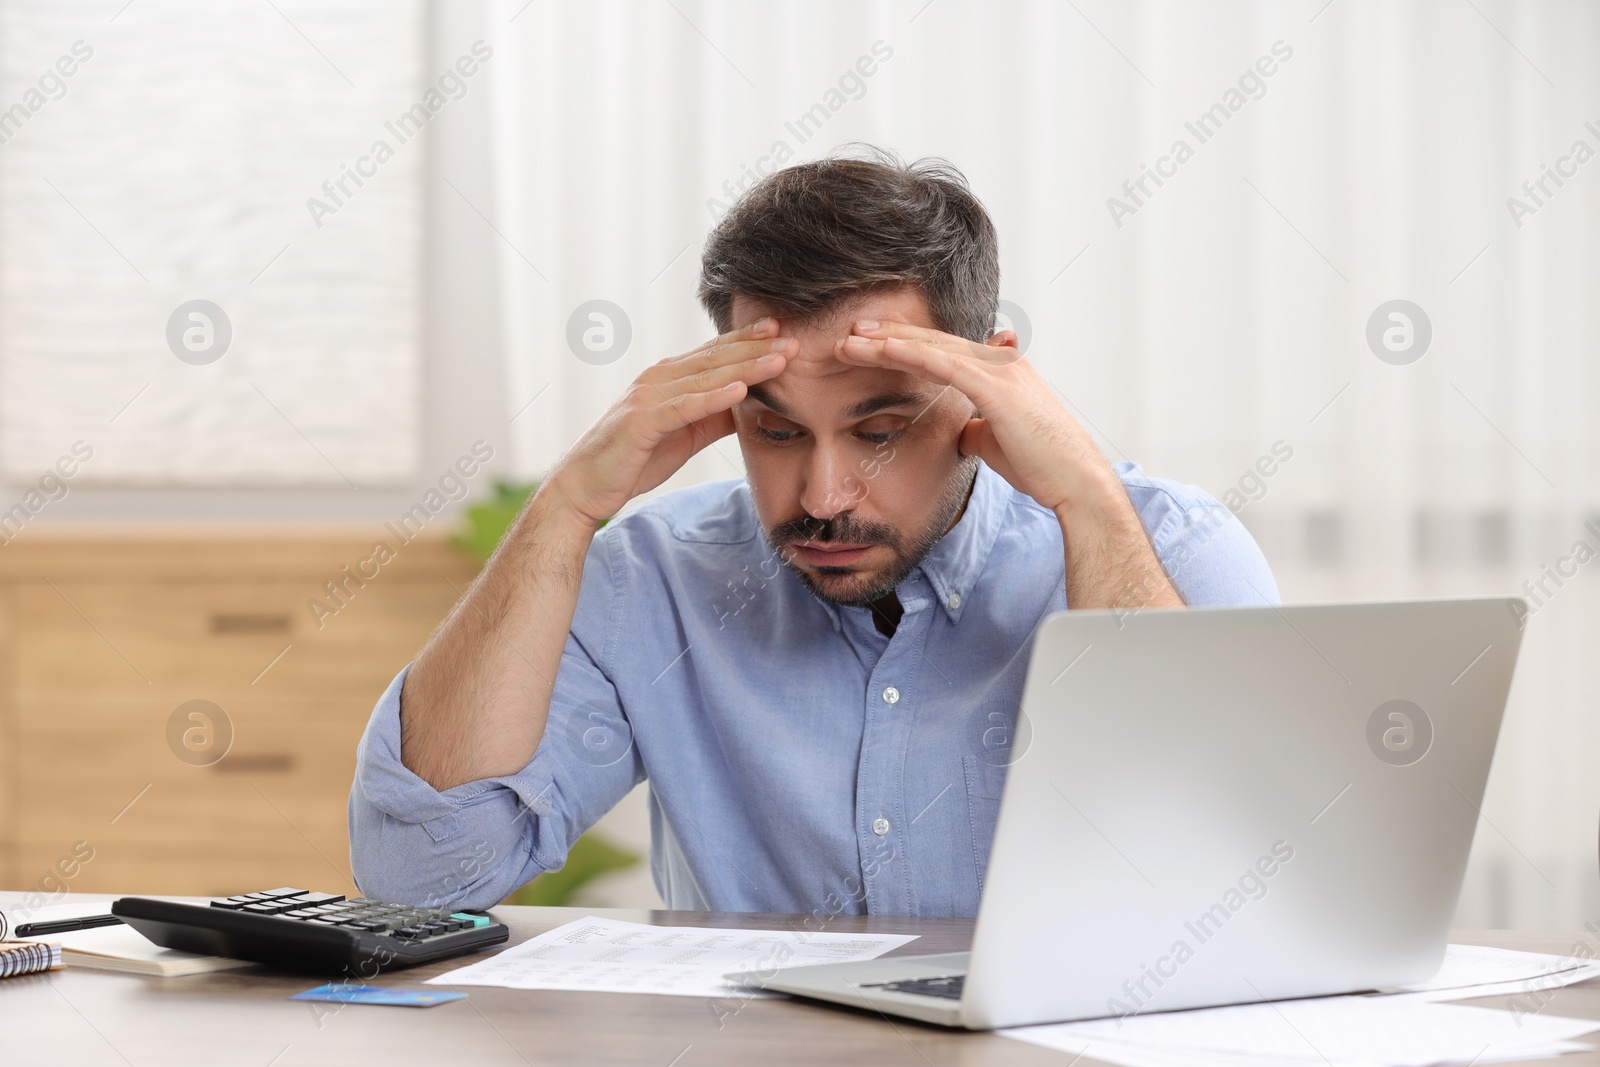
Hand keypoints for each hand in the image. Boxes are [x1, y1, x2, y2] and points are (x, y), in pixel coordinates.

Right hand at [546, 318, 792, 527]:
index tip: (782, 330)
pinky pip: (683, 407)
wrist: (586, 485)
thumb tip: (753, 404)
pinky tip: (740, 391)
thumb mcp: (686, 434)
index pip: (715, 354)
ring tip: (779, 361)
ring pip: (705, 378)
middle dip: (756, 348)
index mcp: (669, 378)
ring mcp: (648, 397)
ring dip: (745, 368)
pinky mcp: (641, 422)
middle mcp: (658, 378)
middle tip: (794, 339)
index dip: (749, 341)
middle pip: (716, 359)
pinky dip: (713, 398)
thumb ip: (715, 416)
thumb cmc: (635, 458)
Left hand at [836, 320, 1114, 514]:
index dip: (905, 346)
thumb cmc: (1041, 465)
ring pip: (932, 348)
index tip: (870, 346)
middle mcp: (999, 361)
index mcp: (999, 371)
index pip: (943, 352)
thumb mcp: (996, 441)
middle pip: (933, 342)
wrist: (1074, 481)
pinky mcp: (995, 387)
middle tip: (850, 331)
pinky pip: (944, 364)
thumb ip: (976, 426)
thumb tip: (960, 429)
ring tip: (850, 341)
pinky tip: (882, 349)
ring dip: (887, 342)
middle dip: (888, 335)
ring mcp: (998, 370)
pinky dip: (910, 354)